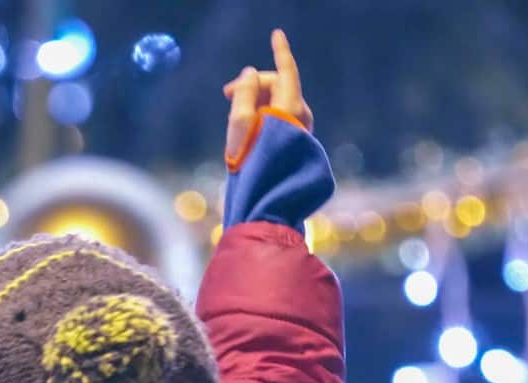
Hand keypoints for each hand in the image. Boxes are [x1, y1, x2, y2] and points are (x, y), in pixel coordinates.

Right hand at [224, 30, 312, 163]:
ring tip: (234, 118)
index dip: (280, 51)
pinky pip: (280, 118)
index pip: (287, 71)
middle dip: (254, 85)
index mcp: (290, 111)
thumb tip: (251, 74)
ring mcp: (300, 132)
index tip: (276, 34)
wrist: (264, 204)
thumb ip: (245, 92)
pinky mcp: (295, 144)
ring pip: (278, 103)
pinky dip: (263, 116)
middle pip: (279, 87)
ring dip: (256, 102)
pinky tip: (247, 131)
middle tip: (226, 96)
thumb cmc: (249, 166)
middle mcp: (301, 118)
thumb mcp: (240, 124)